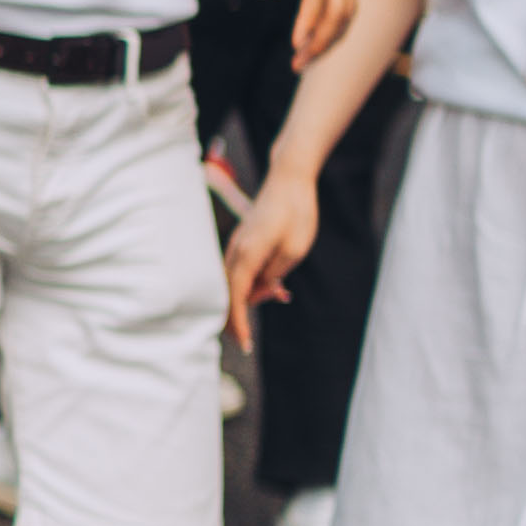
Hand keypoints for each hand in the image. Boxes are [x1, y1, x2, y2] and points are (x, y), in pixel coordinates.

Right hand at [222, 167, 321, 345]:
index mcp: (247, 256)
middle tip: (258, 324)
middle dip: (240, 314)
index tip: (246, 345)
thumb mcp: (294, 251)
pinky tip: (274, 283)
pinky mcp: (243, 242)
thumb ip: (273, 276)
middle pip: (228, 294)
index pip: (236, 299)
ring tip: (280, 293)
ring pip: (233, 283)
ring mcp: (237, 245)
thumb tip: (259, 293)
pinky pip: (239, 271)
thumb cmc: (296, 213)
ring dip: (249, 297)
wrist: (289, 179)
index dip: (240, 324)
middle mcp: (235, 252)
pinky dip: (250, 283)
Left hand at [248, 0, 354, 60]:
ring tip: (304, 59)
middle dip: (322, 40)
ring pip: (350, 8)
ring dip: (332, 38)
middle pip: (341, 8)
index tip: (295, 44)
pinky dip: (338, 26)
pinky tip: (317, 40)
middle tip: (297, 64)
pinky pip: (350, 2)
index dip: (309, 21)